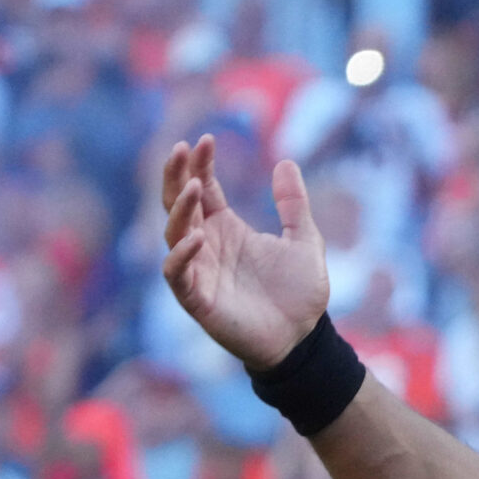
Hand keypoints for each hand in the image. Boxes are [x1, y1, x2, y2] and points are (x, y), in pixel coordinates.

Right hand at [160, 136, 329, 370]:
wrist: (303, 339)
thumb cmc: (300, 294)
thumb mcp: (305, 241)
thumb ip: (294, 205)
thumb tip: (286, 162)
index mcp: (225, 227)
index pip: (202, 187)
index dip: (200, 163)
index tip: (207, 139)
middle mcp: (206, 244)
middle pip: (178, 202)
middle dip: (175, 174)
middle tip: (180, 148)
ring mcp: (199, 270)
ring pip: (173, 232)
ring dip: (179, 208)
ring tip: (191, 186)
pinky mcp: (197, 299)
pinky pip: (178, 273)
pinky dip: (181, 255)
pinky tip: (195, 237)